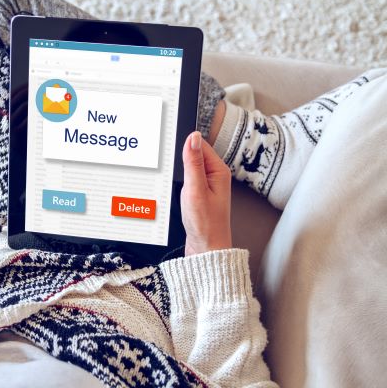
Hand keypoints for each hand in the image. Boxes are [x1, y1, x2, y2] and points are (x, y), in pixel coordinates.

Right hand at [181, 131, 231, 255]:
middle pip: (192, 156)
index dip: (183, 145)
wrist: (206, 250)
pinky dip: (177, 184)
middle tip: (170, 171)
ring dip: (177, 174)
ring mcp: (207, 186)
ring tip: (174, 185)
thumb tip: (193, 137)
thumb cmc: (205, 224)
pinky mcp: (199, 196)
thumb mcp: (195, 190)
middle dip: (179, 161)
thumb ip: (193, 163)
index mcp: (218, 171)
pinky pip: (186, 181)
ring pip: (187, 169)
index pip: (200, 145)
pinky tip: (173, 192)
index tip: (169, 148)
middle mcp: (214, 177)